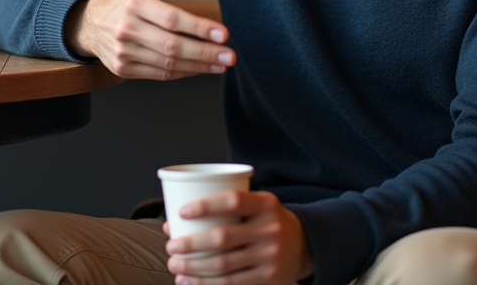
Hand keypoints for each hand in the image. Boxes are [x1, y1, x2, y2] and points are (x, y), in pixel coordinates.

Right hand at [65, 0, 234, 79]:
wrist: (90, 23)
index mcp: (134, 4)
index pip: (171, 19)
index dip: (198, 27)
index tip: (224, 33)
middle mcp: (126, 29)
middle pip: (172, 46)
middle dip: (205, 52)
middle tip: (230, 56)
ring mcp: (123, 52)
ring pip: (168, 65)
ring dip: (199, 66)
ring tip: (223, 63)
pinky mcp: (124, 69)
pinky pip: (161, 75)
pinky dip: (185, 73)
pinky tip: (203, 68)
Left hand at [164, 190, 314, 284]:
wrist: (305, 245)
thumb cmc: (267, 221)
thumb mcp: (256, 206)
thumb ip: (223, 210)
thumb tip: (173, 222)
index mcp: (266, 204)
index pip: (233, 201)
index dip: (206, 206)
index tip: (181, 212)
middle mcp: (270, 229)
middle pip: (223, 238)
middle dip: (191, 244)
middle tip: (171, 246)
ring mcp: (270, 255)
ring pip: (223, 265)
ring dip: (193, 267)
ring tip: (175, 265)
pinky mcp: (267, 278)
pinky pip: (232, 283)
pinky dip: (206, 284)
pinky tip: (190, 282)